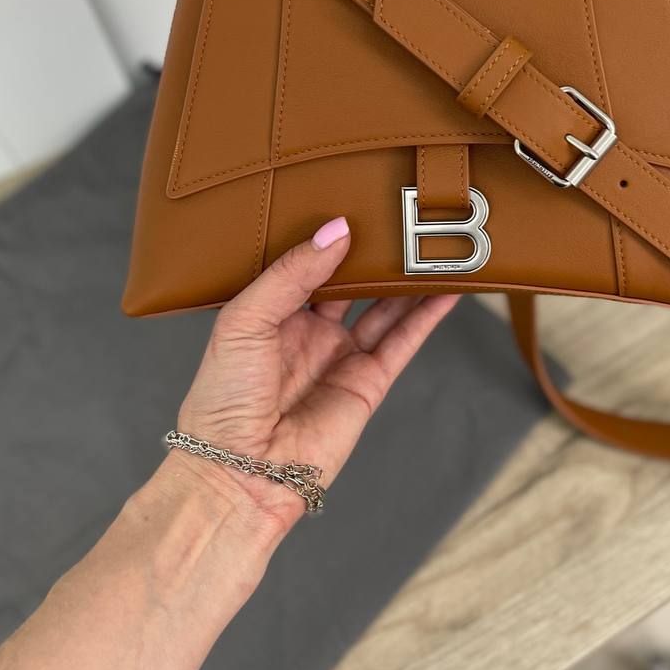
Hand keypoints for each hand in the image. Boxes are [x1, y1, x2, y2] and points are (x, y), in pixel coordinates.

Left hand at [164, 217, 459, 537]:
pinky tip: (447, 287)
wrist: (238, 472)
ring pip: (385, 306)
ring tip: (436, 243)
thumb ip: (293, 272)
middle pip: (353, 281)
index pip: (307, 262)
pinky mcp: (368, 383)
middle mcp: (309, 332)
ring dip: (410, 279)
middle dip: (375, 252)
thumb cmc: (222, 400)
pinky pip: (404, 340)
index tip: (354, 198)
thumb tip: (338, 230)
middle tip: (401, 214)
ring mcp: (340, 357)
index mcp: (271, 314)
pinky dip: (428, 314)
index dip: (329, 234)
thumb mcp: (245, 319)